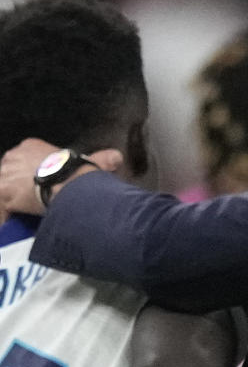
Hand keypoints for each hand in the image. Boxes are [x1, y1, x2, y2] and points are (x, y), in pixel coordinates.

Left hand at [0, 138, 123, 214]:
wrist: (70, 184)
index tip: (36, 186)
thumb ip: (101, 159)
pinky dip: (6, 215)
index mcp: (30, 146)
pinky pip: (1, 207)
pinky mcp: (3, 191)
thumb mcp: (90, 162)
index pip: (21, 161)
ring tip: (22, 213)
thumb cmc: (79, 172)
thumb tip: (117, 156)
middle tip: (31, 199)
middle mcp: (13, 156)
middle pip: (8, 174)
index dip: (29, 175)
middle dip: (17, 186)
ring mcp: (6, 173)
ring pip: (4, 189)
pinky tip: (15, 221)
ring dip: (11, 201)